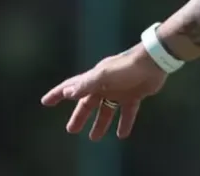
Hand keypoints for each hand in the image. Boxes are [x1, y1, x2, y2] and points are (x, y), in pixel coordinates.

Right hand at [41, 45, 167, 140]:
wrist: (154, 62)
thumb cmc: (127, 66)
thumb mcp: (104, 75)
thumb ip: (87, 84)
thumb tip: (68, 93)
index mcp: (95, 79)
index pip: (72, 86)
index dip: (58, 94)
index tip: (46, 102)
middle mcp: (105, 85)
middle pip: (88, 103)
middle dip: (80, 116)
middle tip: (72, 130)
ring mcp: (120, 90)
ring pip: (107, 109)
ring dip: (101, 123)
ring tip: (94, 138)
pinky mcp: (134, 95)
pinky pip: (127, 112)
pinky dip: (124, 122)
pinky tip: (122, 135)